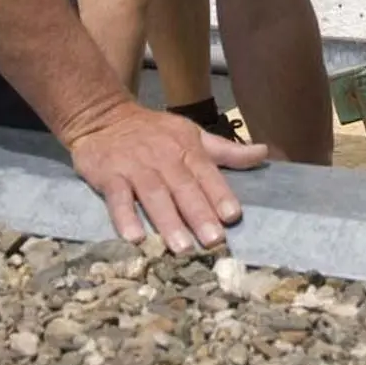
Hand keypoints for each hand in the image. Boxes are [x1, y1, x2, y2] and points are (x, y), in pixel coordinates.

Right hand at [68, 105, 269, 252]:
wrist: (102, 116)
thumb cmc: (154, 132)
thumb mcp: (192, 134)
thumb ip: (227, 150)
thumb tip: (263, 152)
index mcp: (186, 148)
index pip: (207, 172)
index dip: (219, 194)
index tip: (232, 216)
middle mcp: (163, 157)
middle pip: (183, 187)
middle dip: (199, 214)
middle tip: (213, 241)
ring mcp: (135, 166)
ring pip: (154, 195)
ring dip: (168, 221)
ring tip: (181, 248)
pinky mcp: (108, 175)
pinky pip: (117, 197)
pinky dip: (125, 217)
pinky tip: (134, 238)